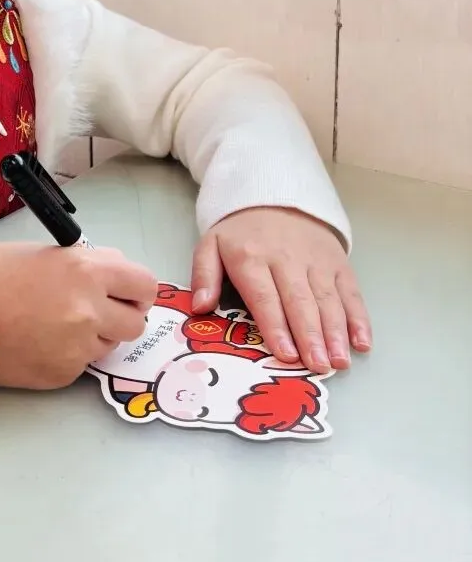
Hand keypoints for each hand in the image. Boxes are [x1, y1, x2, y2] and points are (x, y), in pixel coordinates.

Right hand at [0, 242, 157, 389]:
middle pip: (135, 323)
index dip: (137, 291)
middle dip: (120, 317)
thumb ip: (87, 265)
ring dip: (93, 337)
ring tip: (55, 326)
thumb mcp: (46, 254)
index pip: (145, 284)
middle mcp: (90, 310)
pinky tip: (38, 342)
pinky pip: (80, 365)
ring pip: (109, 346)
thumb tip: (115, 276)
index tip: (127, 294)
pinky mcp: (63, 374)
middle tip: (95, 312)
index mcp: (87, 271)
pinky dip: (66, 356)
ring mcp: (78, 346)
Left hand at [191, 207, 371, 372]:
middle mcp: (287, 259)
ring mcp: (316, 260)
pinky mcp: (337, 262)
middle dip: (311, 336)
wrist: (274, 195)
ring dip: (336, 332)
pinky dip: (359, 317)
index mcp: (251, 257)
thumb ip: (203, 275)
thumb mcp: (211, 245)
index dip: (276, 326)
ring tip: (339, 361)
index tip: (286, 354)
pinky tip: (362, 341)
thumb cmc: (241, 232)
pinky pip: (350, 291)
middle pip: (300, 301)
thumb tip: (200, 307)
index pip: (264, 297)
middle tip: (319, 366)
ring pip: (328, 299)